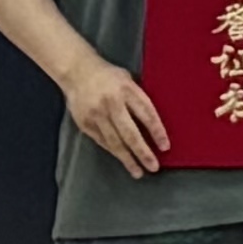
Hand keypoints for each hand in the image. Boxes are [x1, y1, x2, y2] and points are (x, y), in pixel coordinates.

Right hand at [62, 56, 171, 179]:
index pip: (146, 114)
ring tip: (138, 172)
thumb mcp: (128, 80)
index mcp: (126, 90)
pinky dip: (114, 152)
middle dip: (143, 152)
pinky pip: (102, 141)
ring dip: (128, 159)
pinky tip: (123, 160)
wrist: (77, 71)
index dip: (157, 132)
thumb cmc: (109, 75)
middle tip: (153, 167)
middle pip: (130, 133)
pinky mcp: (85, 123)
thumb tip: (154, 122)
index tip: (165, 147)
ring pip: (115, 142)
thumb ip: (139, 98)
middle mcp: (112, 104)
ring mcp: (97, 115)